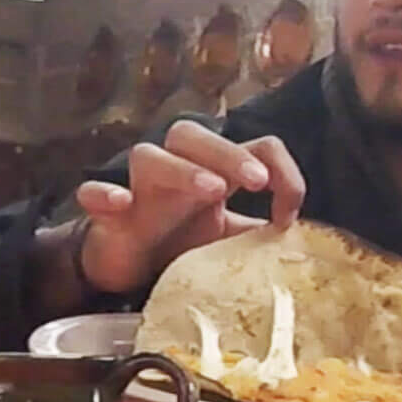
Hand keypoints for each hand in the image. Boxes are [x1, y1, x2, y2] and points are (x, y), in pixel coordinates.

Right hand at [74, 121, 305, 296]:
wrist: (130, 267)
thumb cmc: (184, 242)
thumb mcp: (233, 239)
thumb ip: (264, 234)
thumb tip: (307, 242)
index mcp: (217, 169)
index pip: (257, 146)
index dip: (281, 172)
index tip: (288, 216)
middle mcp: (179, 168)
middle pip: (196, 134)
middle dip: (230, 153)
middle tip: (256, 181)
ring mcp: (139, 188)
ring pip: (149, 155)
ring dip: (183, 170)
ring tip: (211, 190)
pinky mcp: (106, 215)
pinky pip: (93, 192)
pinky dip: (103, 194)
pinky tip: (121, 204)